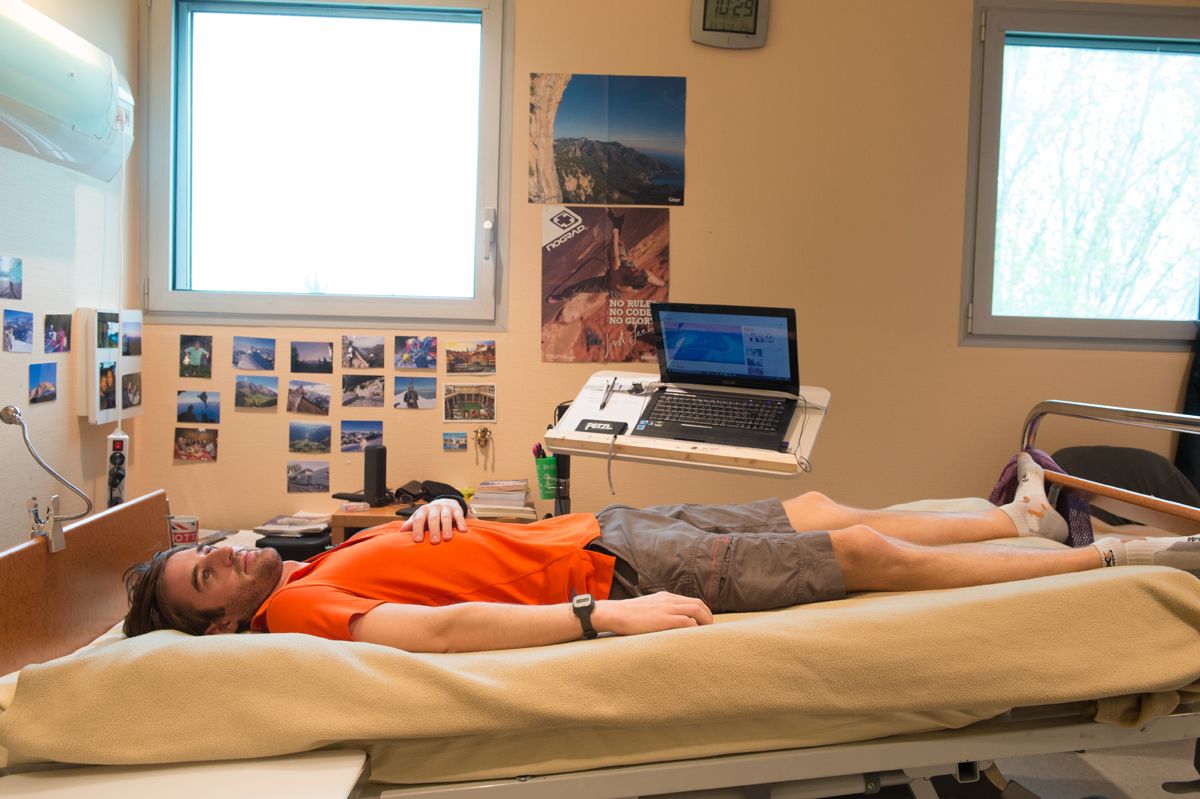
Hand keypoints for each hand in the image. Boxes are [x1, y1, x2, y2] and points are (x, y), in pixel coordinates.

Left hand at [401, 498, 467, 543]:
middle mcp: (434, 508)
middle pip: (433, 519)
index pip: (419, 519)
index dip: (418, 529)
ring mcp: (446, 509)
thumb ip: (411, 524)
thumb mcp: (419, 517)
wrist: (445, 502)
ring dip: (446, 527)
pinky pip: (459, 516)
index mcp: (423, 511)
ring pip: (445, 517)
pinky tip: (463, 531)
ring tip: (447, 538)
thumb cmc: (429, 515)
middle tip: (434, 542)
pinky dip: (461, 523)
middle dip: (434, 530)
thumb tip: (400, 532)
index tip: (417, 540)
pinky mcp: (457, 510)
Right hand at [592, 592, 712, 635]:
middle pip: (698, 604)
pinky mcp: (663, 619)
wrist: (614, 613)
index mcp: (665, 597)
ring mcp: (667, 609)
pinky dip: (694, 628)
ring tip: (707, 634)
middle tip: (710, 629)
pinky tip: (694, 636)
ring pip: (696, 611)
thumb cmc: (627, 615)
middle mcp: (669, 600)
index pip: (692, 600)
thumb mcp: (646, 607)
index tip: (705, 623)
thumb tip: (664, 622)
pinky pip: (687, 621)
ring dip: (705, 622)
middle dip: (708, 617)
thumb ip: (658, 611)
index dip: (702, 612)